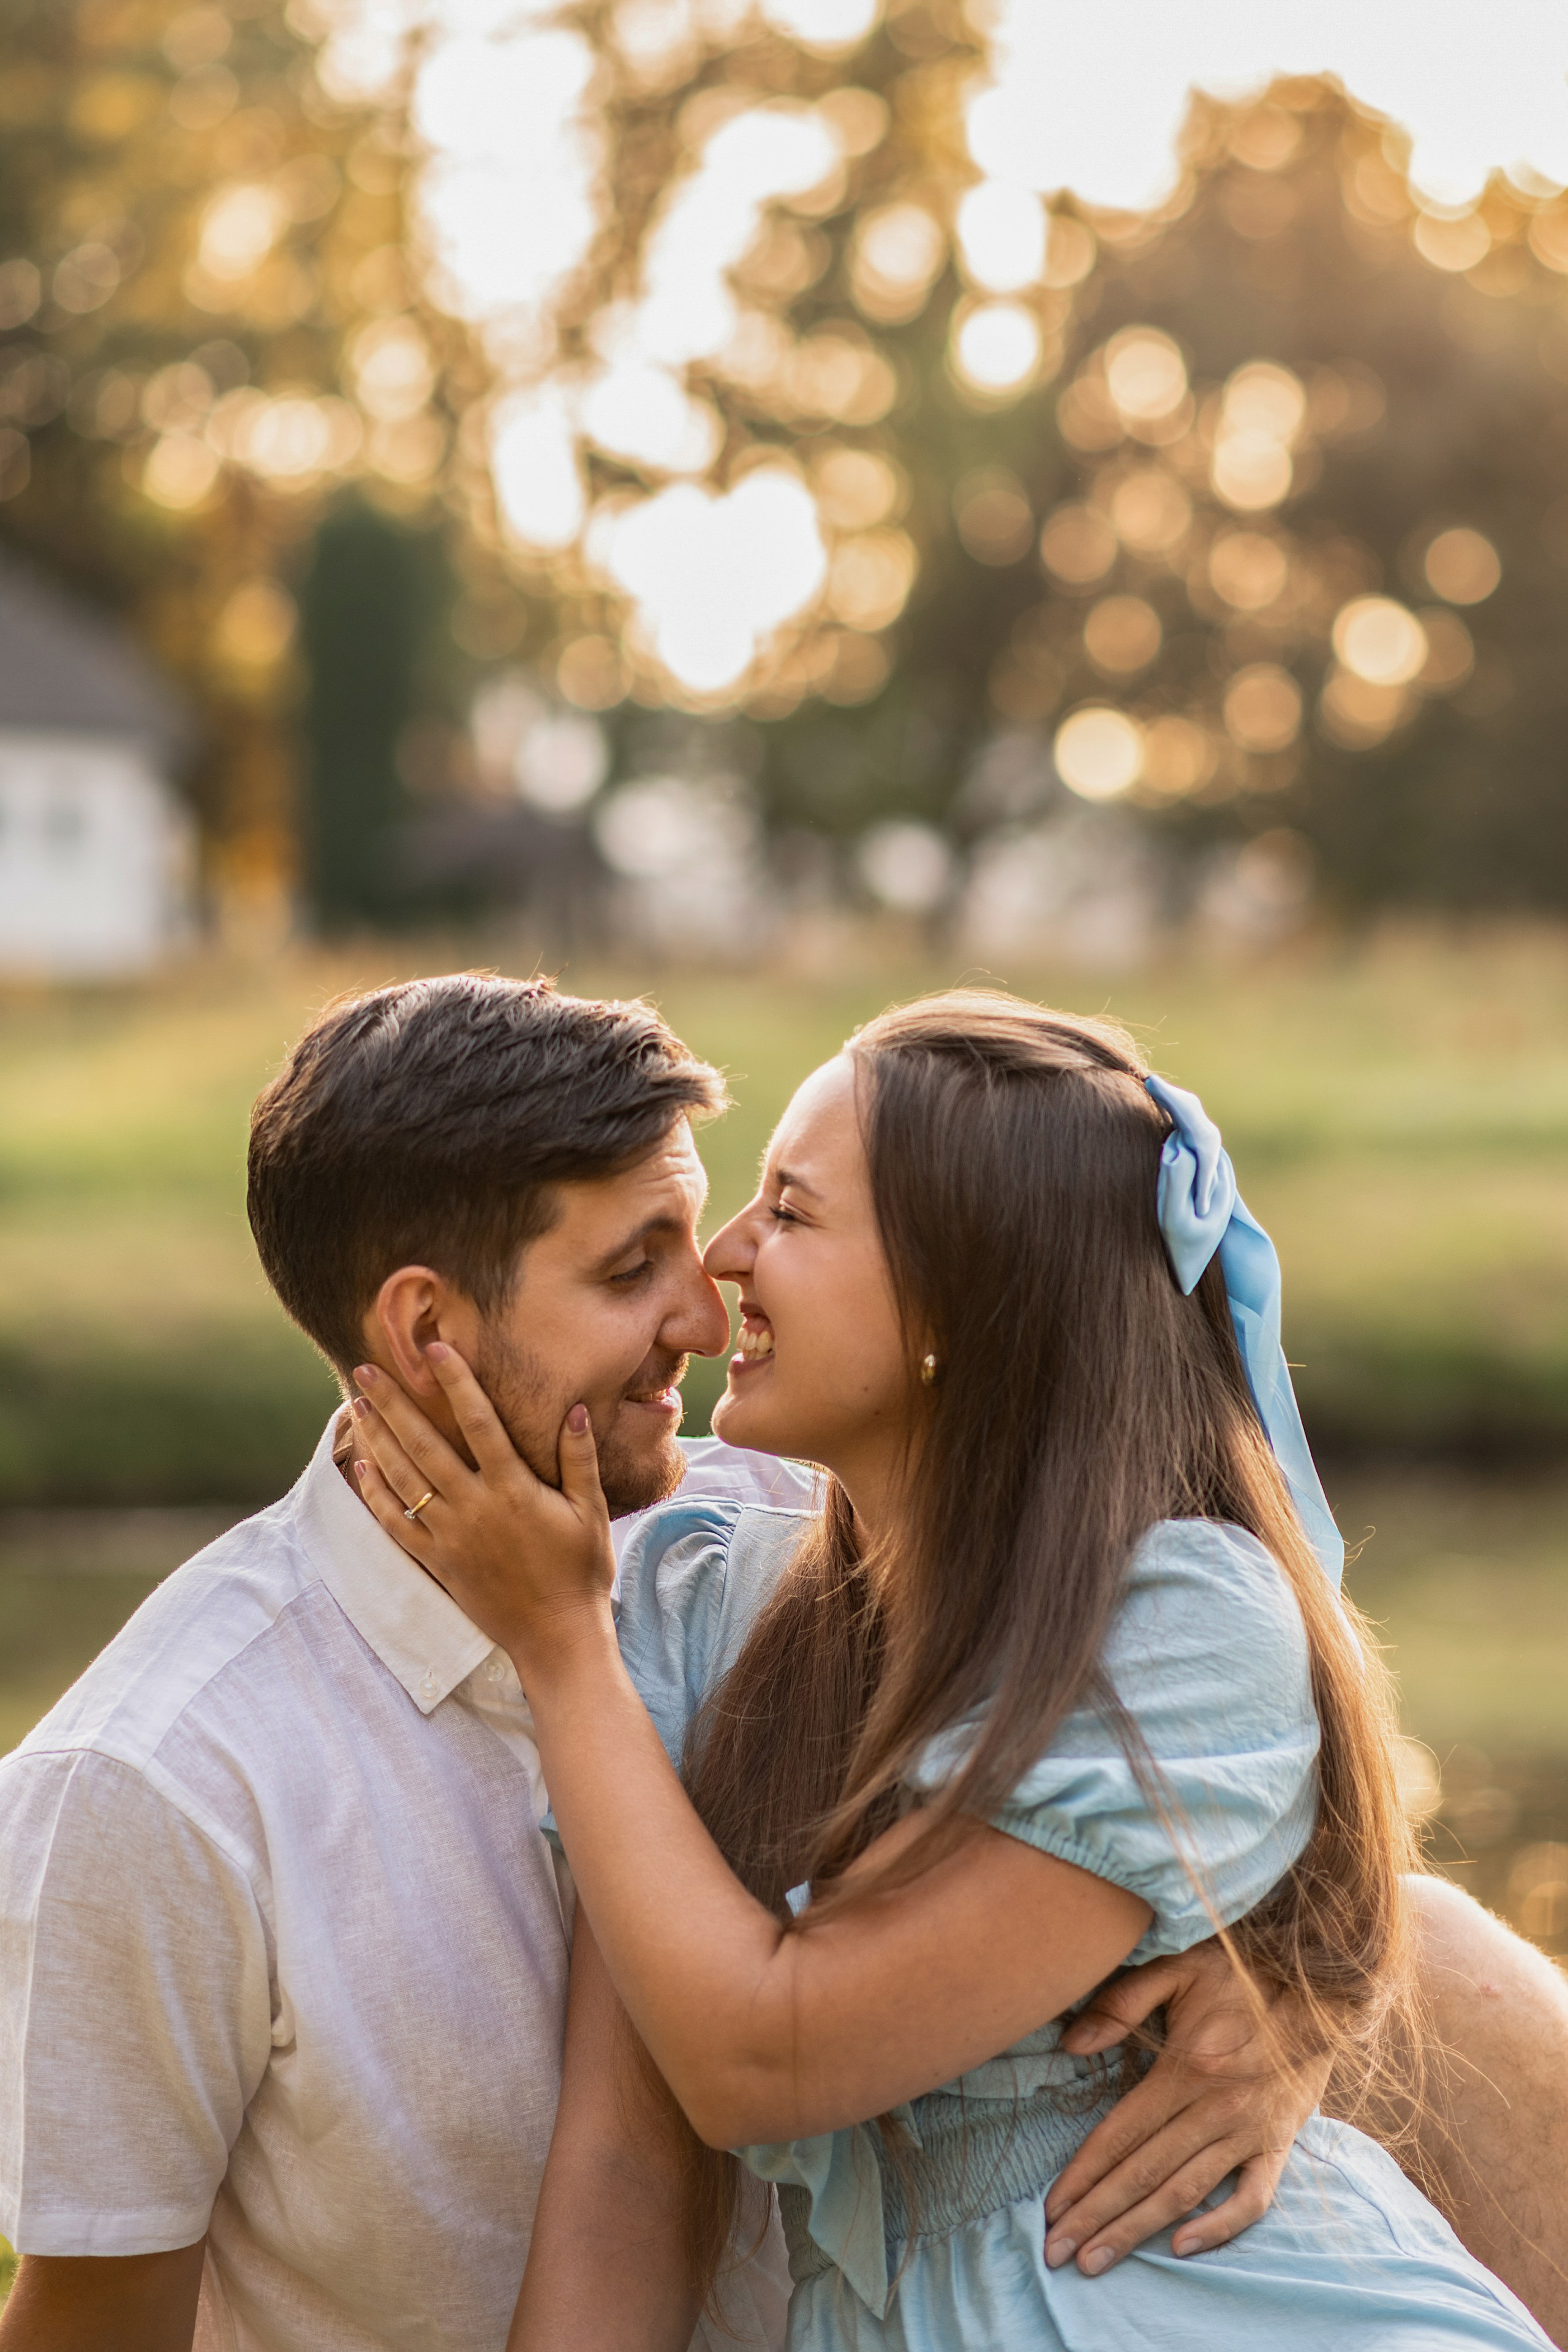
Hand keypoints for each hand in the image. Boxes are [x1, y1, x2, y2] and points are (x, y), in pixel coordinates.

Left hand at [351, 1346, 616, 1672]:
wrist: (557, 1636)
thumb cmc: (581, 1570)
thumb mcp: (591, 1511)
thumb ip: (579, 1459)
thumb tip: (575, 1410)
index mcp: (515, 1489)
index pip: (480, 1423)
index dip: (457, 1383)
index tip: (436, 1349)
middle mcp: (476, 1508)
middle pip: (426, 1445)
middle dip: (395, 1404)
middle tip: (367, 1370)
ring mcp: (452, 1537)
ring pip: (403, 1480)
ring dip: (378, 1439)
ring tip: (357, 1406)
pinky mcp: (438, 1563)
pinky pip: (396, 1525)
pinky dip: (376, 1496)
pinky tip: (362, 1468)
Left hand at [1042, 1941, 1330, 2275]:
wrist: (1320, 1989)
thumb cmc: (1239, 1976)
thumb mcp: (1177, 1969)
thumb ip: (1122, 2001)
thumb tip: (1071, 2042)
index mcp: (1183, 2069)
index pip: (1120, 2134)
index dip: (1082, 2173)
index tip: (1049, 2208)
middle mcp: (1213, 2109)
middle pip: (1143, 2173)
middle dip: (1096, 2215)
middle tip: (1057, 2253)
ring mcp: (1247, 2132)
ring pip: (1184, 2193)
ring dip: (1137, 2231)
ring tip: (1097, 2261)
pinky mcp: (1278, 2146)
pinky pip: (1252, 2199)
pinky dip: (1219, 2228)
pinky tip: (1182, 2247)